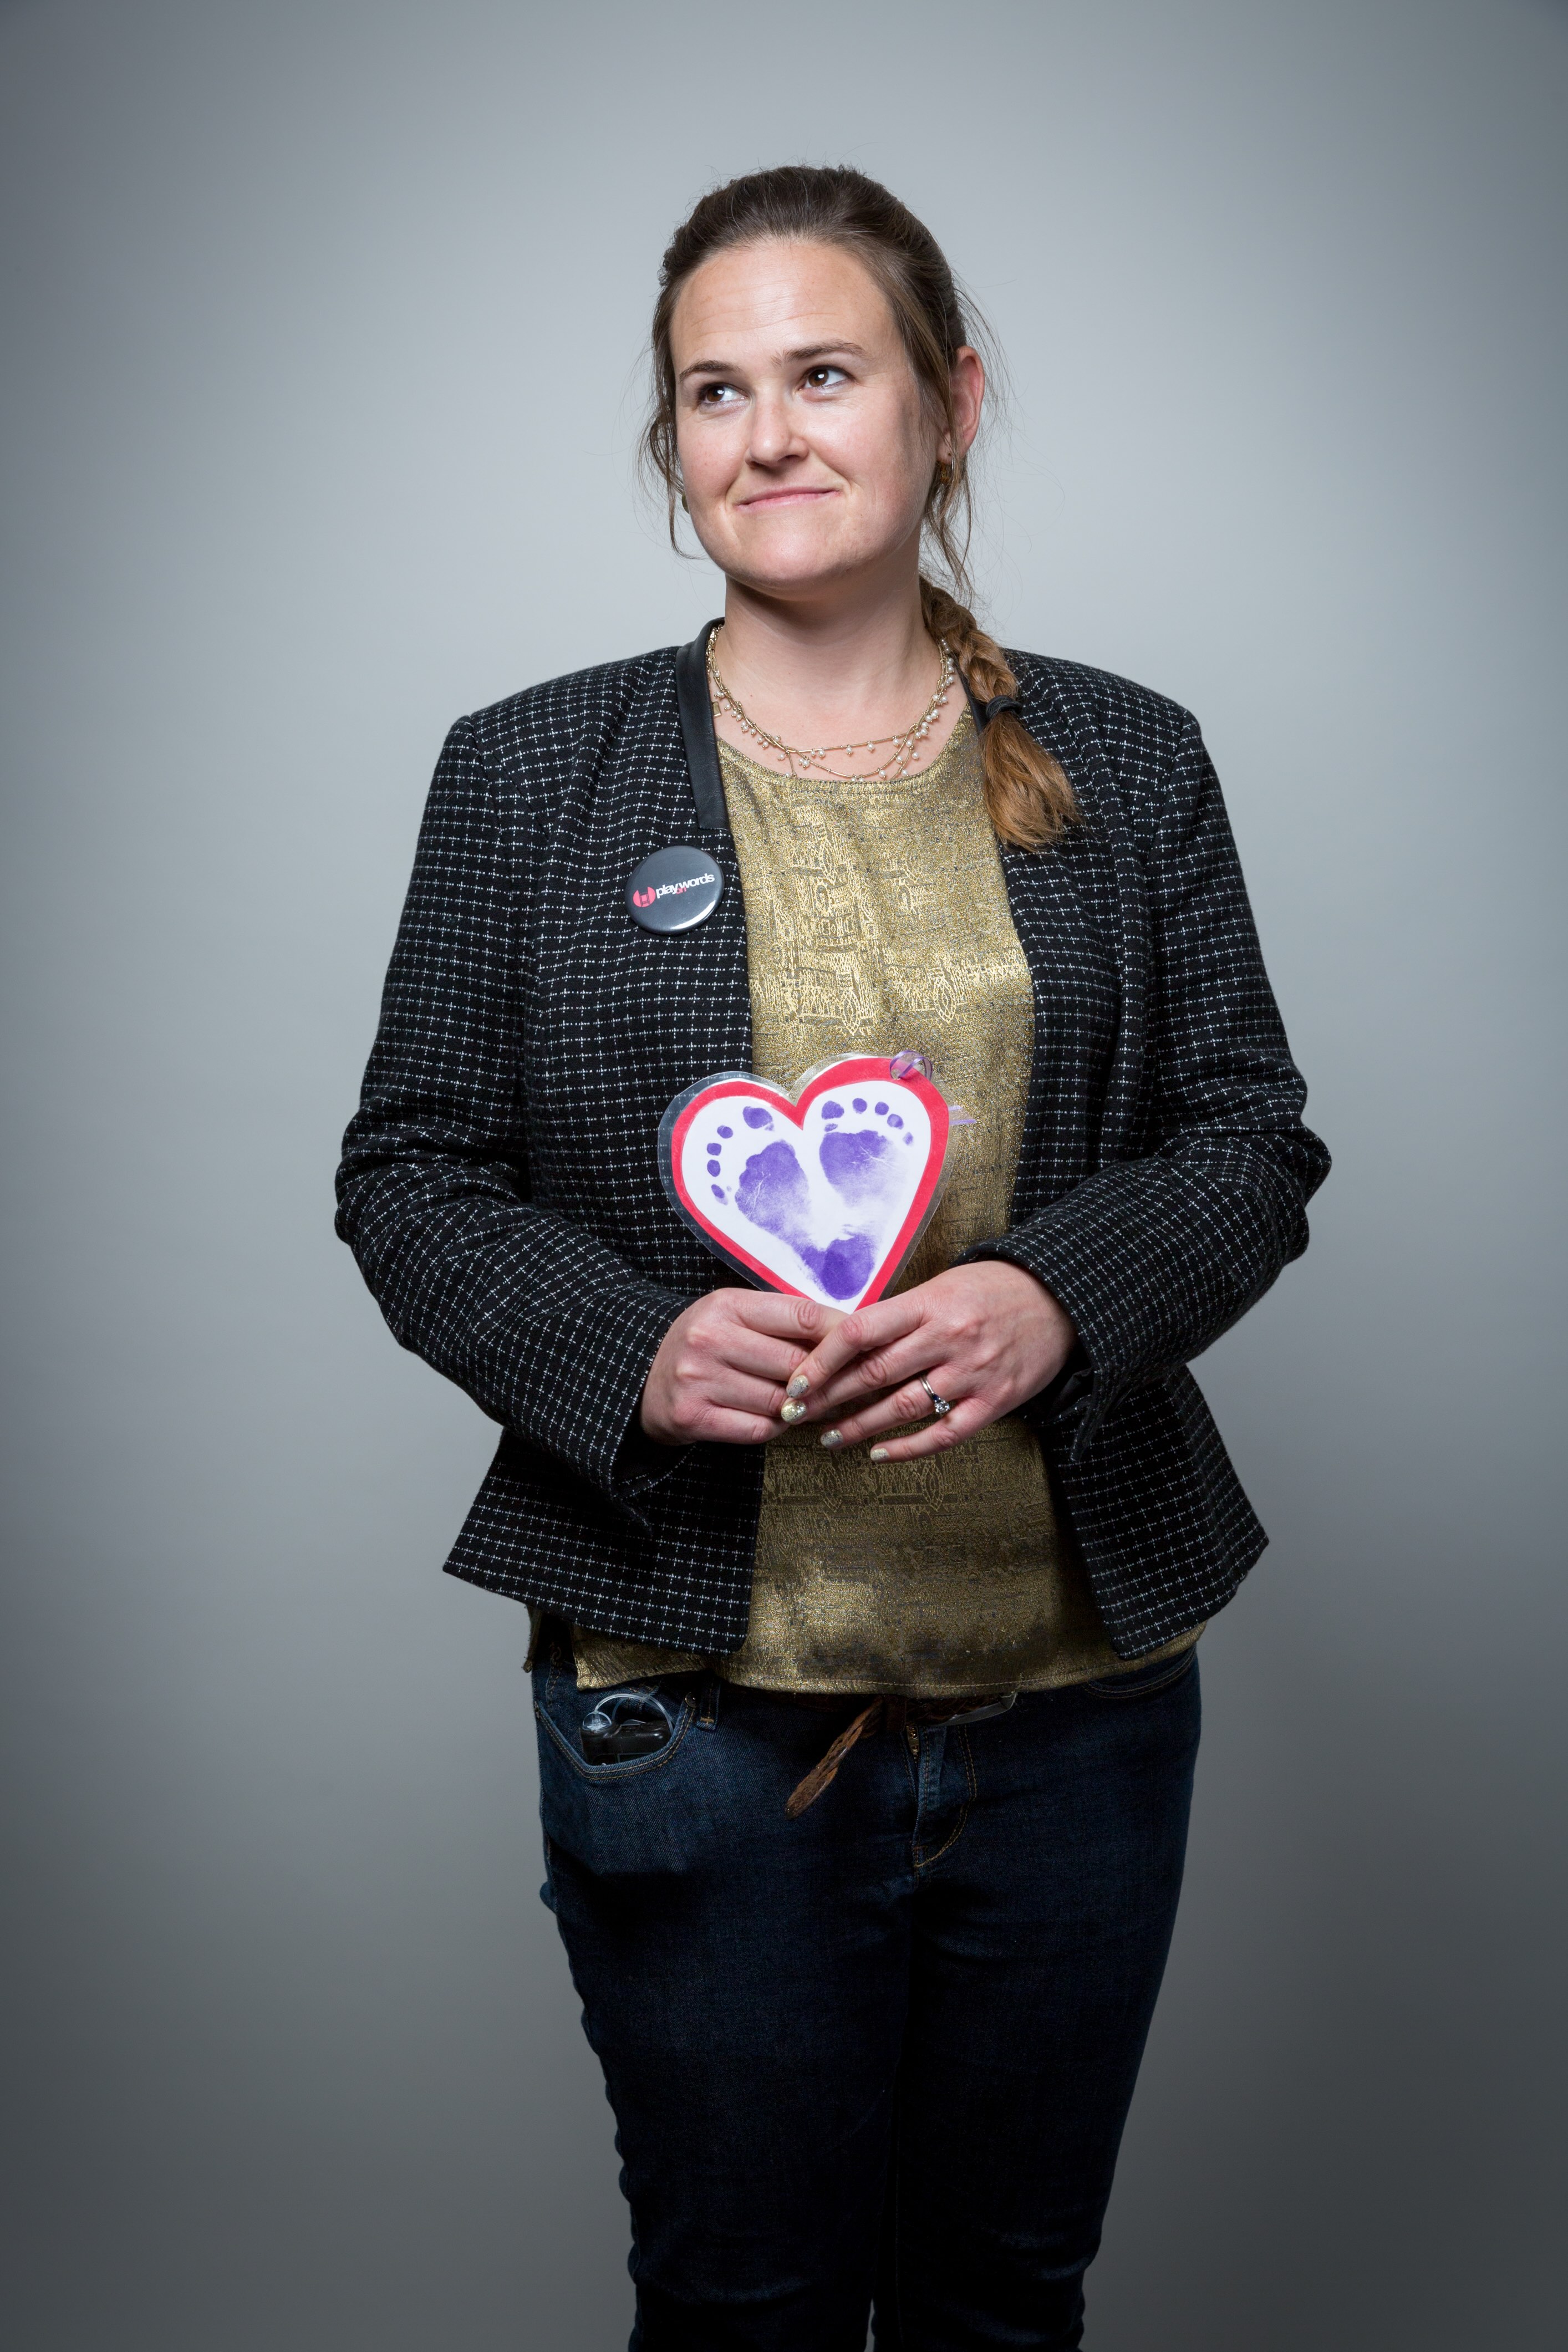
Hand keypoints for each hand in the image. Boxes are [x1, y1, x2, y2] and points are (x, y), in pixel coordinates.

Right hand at [640, 1289, 843, 1446]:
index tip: (863, 1345)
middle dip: (824, 1379)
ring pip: (781, 1402)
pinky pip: (758, 1429)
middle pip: (796, 1363)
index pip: (802, 1315)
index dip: (840, 1333)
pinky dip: (775, 1428)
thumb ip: (783, 1322)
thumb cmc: (705, 1345)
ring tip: (806, 1403)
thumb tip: (849, 1335)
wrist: (642, 1378)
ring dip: (800, 1408)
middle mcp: (709, 1338)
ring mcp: (699, 1379)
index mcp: (726, 1305)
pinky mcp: (693, 1416)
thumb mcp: (734, 1316)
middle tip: (843, 1385)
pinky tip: (776, 1419)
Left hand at [780, 1262, 1076, 1461]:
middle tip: (796, 1414)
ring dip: (860, 1427)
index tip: (795, 1379)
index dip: (822, 1359)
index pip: (859, 1331)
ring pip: (904, 1408)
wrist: (1061, 1299)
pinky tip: (880, 1454)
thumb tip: (843, 1342)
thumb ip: (899, 1315)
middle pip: (874, 1373)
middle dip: (828, 1398)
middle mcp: (949, 1337)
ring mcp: (973, 1373)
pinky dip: (908, 1449)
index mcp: (929, 1303)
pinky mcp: (995, 1402)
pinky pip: (944, 1433)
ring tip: (829, 1438)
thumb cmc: (992, 1289)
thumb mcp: (943, 1286)